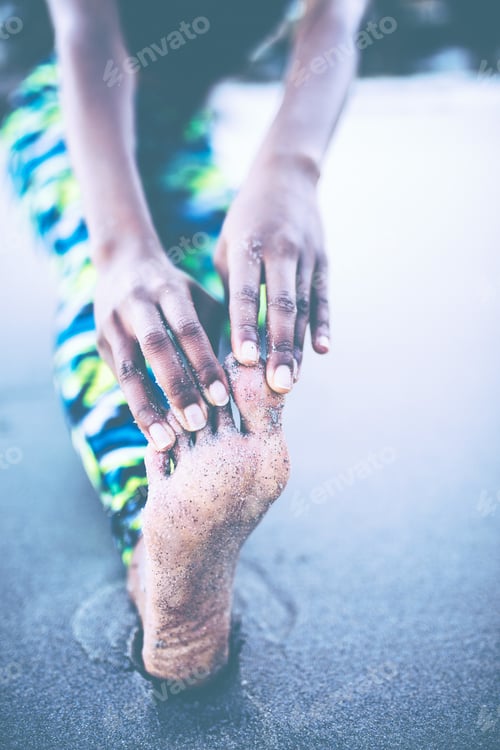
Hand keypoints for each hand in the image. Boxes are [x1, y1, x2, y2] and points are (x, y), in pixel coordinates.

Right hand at [94, 238, 229, 450]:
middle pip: (156, 348)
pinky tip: (152, 432)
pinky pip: (119, 380)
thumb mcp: (199, 297)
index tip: (222, 398)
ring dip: (147, 408)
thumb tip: (248, 371)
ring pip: (130, 370)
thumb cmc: (177, 290)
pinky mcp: (99, 341)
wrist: (122, 263)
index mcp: (170, 290)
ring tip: (166, 442)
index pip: (189, 329)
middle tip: (197, 424)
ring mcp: (113, 323)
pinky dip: (136, 407)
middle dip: (177, 388)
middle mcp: (137, 304)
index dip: (204, 364)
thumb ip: (217, 328)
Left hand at [214, 154, 329, 392]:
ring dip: (297, 346)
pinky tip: (321, 350)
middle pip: (281, 306)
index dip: (246, 326)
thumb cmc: (245, 221)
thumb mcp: (227, 247)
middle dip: (278, 347)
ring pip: (304, 308)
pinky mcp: (323, 263)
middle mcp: (280, 252)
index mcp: (248, 246)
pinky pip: (323, 299)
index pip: (246, 292)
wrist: (287, 178)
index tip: (245, 359)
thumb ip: (231, 289)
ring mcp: (306, 257)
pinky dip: (323, 324)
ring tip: (291, 379)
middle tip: (276, 384)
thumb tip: (229, 338)